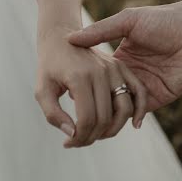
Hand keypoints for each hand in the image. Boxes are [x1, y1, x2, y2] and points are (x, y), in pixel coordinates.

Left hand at [35, 25, 148, 148]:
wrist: (61, 38)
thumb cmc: (49, 66)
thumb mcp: (42, 90)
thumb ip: (53, 115)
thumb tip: (72, 135)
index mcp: (80, 77)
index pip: (87, 119)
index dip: (79, 138)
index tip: (68, 143)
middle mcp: (100, 72)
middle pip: (105, 118)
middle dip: (92, 138)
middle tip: (78, 142)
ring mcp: (114, 68)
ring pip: (124, 109)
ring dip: (113, 130)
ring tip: (96, 135)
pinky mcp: (122, 67)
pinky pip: (138, 92)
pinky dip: (140, 110)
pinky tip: (134, 125)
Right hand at [67, 0, 181, 117]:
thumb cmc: (164, 20)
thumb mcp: (127, 22)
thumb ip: (100, 32)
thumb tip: (70, 39)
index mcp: (123, 57)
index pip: (99, 77)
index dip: (85, 84)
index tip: (67, 91)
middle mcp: (132, 74)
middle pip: (108, 94)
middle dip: (94, 105)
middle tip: (76, 114)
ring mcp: (146, 86)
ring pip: (122, 106)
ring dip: (109, 115)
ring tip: (92, 123)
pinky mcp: (160, 96)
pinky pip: (141, 111)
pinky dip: (129, 117)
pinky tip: (114, 122)